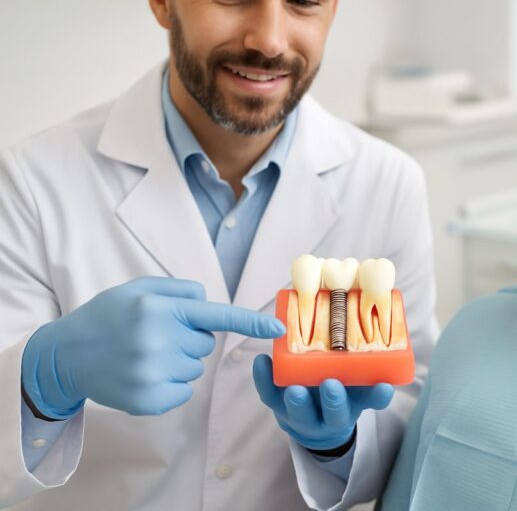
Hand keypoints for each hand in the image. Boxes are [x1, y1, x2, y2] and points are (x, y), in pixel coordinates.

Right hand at [21, 277, 284, 418]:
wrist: (65, 356)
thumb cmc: (107, 316)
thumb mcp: (138, 289)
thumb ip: (179, 290)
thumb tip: (210, 302)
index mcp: (159, 309)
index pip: (216, 315)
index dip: (251, 322)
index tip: (279, 328)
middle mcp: (158, 340)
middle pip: (206, 343)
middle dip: (188, 338)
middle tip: (154, 335)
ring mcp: (153, 373)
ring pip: (195, 368)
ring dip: (178, 362)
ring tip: (143, 355)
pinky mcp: (150, 399)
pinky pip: (184, 391)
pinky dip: (169, 385)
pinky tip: (142, 375)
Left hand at [253, 354, 393, 451]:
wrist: (312, 424)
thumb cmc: (338, 400)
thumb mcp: (357, 396)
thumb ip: (372, 387)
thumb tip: (389, 373)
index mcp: (349, 412)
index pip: (367, 404)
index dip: (375, 397)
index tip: (383, 386)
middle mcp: (325, 418)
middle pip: (331, 415)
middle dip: (333, 401)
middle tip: (332, 384)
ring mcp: (299, 414)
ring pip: (298, 412)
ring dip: (297, 400)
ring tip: (295, 387)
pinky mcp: (276, 404)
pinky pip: (268, 395)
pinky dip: (263, 379)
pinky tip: (262, 361)